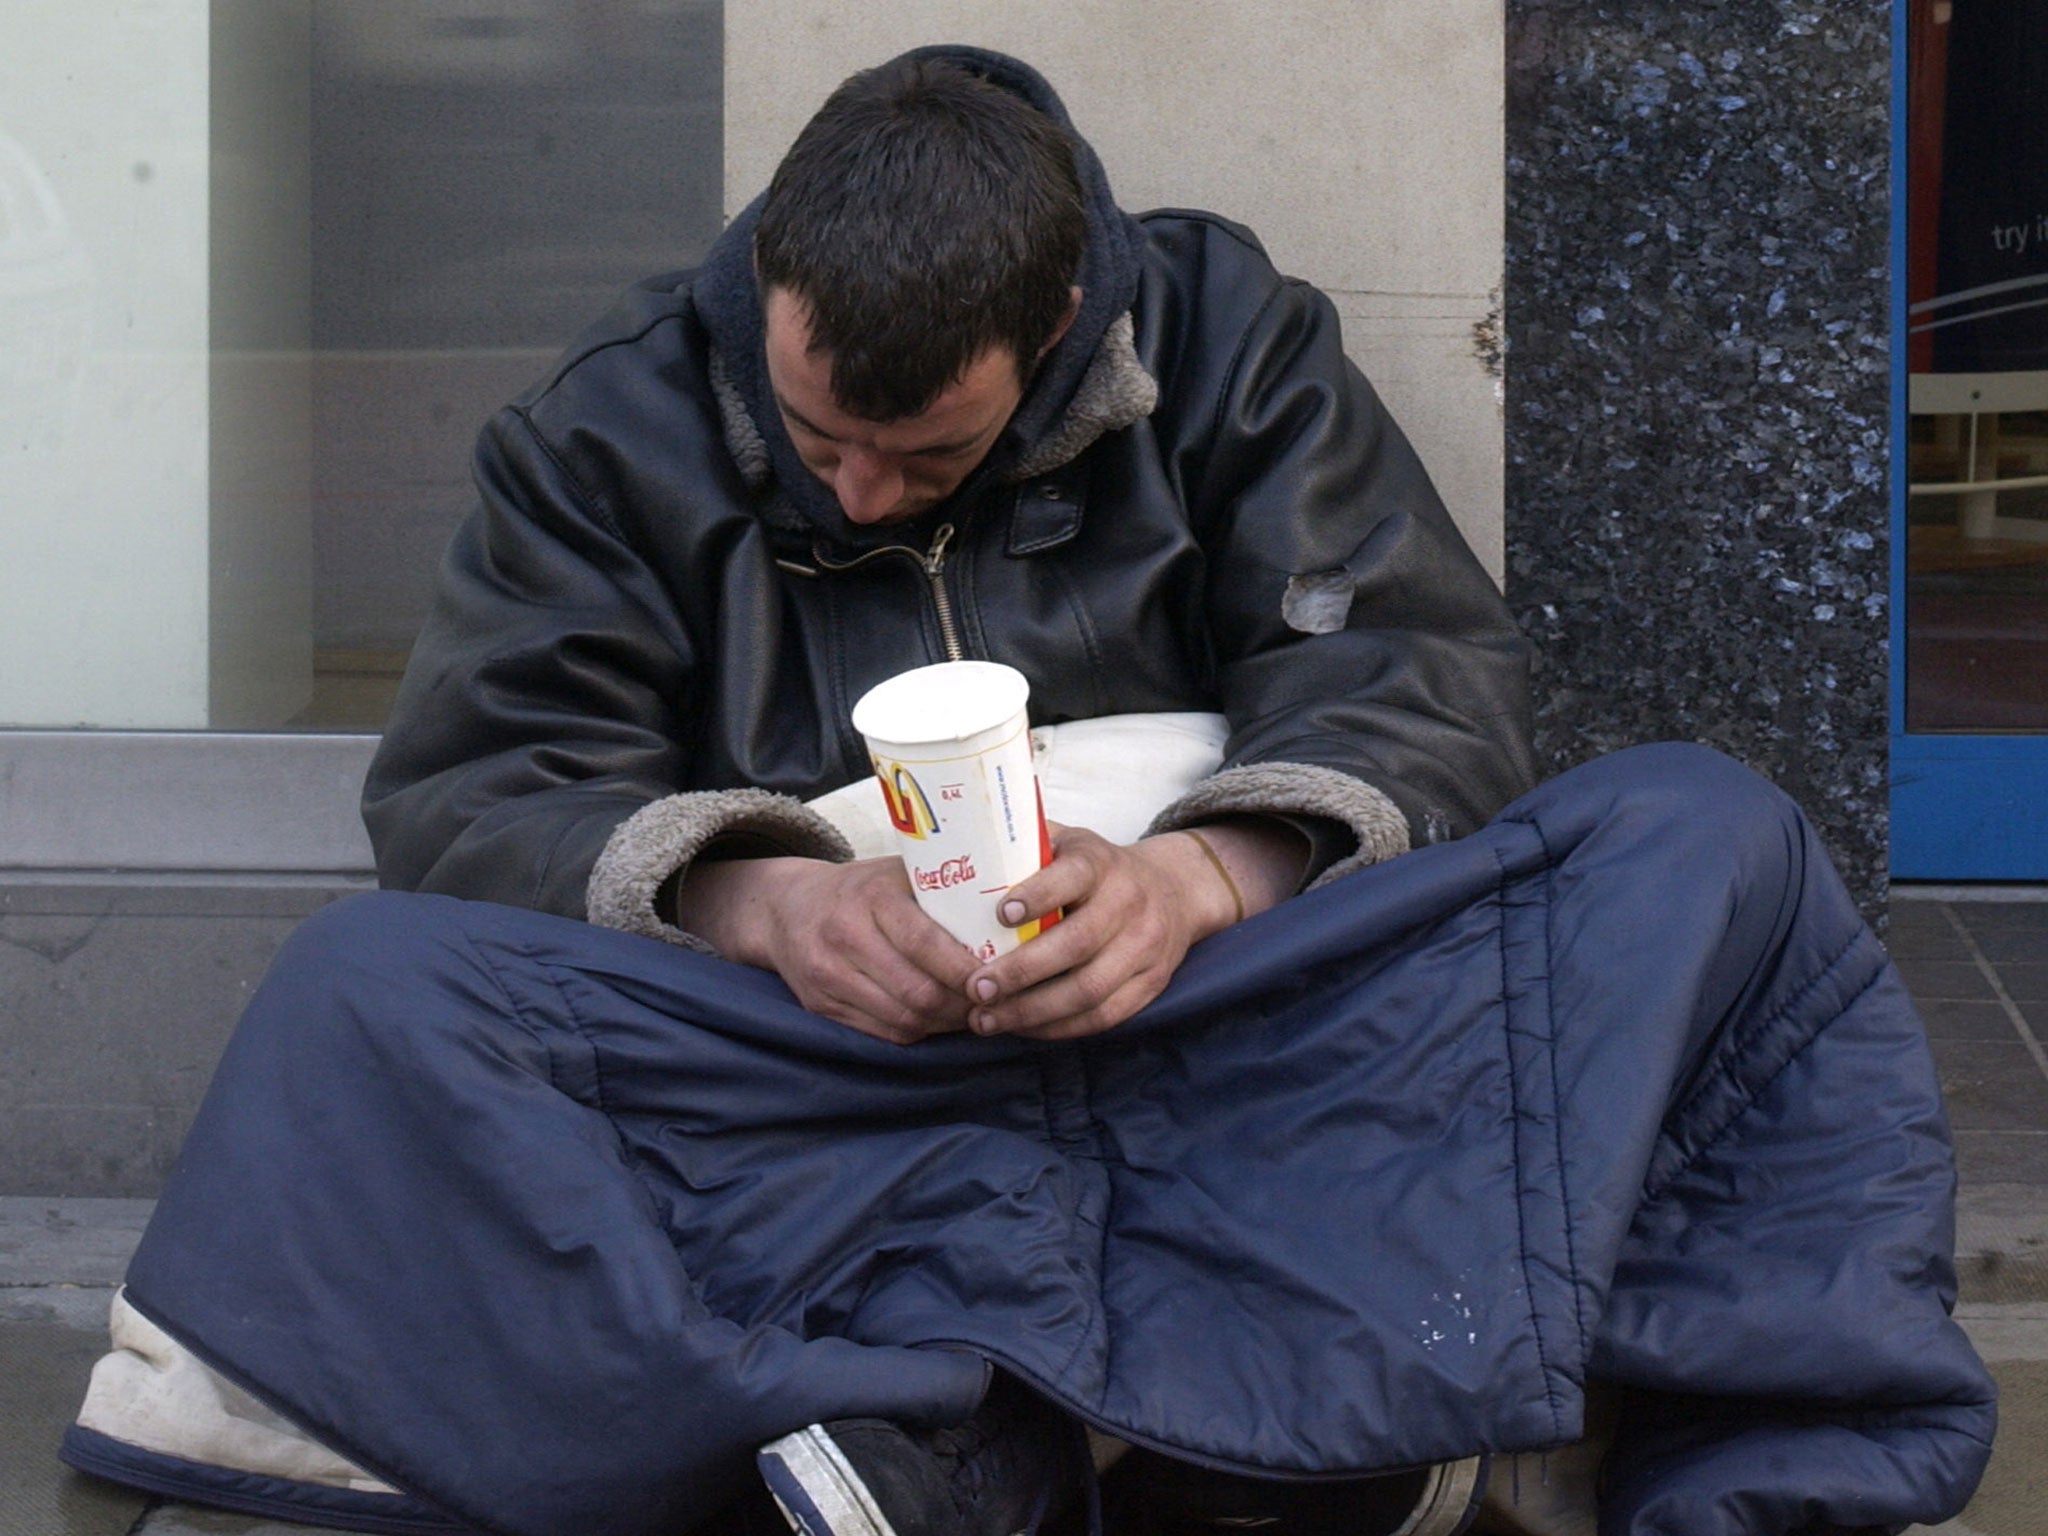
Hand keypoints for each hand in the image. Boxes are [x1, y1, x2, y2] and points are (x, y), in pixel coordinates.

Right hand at [675, 855, 976, 1044]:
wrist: (787, 907)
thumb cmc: (862, 889)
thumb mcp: (899, 873)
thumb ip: (945, 891)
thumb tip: (1012, 918)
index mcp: (871, 896)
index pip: (926, 944)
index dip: (967, 970)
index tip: (1000, 977)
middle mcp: (844, 936)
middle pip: (918, 992)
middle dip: (964, 1005)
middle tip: (996, 1003)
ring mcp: (827, 975)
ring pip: (904, 1018)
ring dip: (946, 1023)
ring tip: (974, 1013)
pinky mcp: (820, 1006)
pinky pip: (883, 1032)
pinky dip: (919, 1031)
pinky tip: (939, 1020)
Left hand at [962, 819, 1308, 1041]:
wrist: (1174, 891)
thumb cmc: (1097, 869)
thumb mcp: (1070, 843)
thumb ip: (1026, 845)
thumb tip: (960, 838)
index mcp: (1102, 863)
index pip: (1073, 876)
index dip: (1038, 895)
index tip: (1000, 914)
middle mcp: (1129, 904)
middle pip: (1077, 944)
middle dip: (1021, 971)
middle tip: (975, 988)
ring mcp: (1145, 948)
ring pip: (1088, 990)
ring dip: (1032, 1011)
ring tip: (985, 1019)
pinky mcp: (1150, 985)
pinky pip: (1102, 1017)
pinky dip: (1057, 1028)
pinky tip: (1021, 1027)